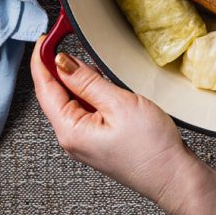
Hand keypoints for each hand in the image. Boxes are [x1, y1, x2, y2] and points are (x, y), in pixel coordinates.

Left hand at [31, 37, 196, 208]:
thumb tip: (62, 62)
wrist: (173, 177)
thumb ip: (87, 81)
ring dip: (78, 78)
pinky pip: (87, 108)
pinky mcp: (98, 139)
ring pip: (72, 100)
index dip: (42, 60)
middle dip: (59, 66)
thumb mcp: (119, 103)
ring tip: (92, 61)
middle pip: (56, 93)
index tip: (46, 37)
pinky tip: (103, 83)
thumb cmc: (150, 147)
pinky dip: (90, 91)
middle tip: (68, 39)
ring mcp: (85, 139)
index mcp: (70, 130)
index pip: (45, 88)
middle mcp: (72, 137)